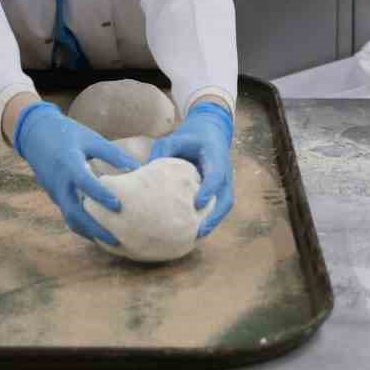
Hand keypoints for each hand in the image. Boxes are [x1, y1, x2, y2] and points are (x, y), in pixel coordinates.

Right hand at [13, 102, 140, 245]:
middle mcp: (60, 183)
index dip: (101, 195)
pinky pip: (69, 215)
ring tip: (112, 242)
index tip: (118, 206)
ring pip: (71, 219)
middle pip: (75, 213)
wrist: (35, 135)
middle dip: (95, 229)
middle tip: (117, 240)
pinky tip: (101, 232)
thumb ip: (112, 154)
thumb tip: (137, 168)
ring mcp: (55, 192)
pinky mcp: (55, 197)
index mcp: (68, 164)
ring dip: (89, 232)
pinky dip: (84, 226)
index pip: (85, 183)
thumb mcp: (90, 139)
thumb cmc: (67, 134)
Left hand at [149, 101, 233, 237]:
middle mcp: (225, 172)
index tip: (198, 204)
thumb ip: (162, 153)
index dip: (209, 190)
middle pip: (226, 197)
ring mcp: (225, 183)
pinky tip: (196, 232)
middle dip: (214, 215)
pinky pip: (220, 207)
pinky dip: (211, 219)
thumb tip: (143, 172)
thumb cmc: (189, 138)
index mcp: (215, 157)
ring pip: (224, 205)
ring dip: (213, 221)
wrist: (208, 133)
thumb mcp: (174, 139)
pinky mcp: (221, 190)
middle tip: (198, 231)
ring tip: (196, 237)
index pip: (216, 176)